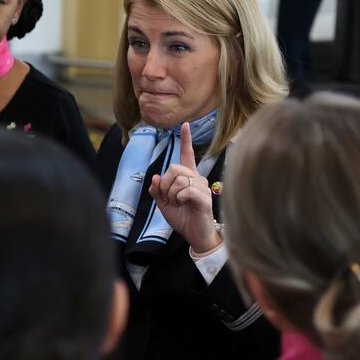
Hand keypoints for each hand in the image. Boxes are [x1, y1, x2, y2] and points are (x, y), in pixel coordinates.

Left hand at [149, 122, 220, 252]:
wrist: (195, 235)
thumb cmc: (182, 217)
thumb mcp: (163, 204)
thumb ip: (157, 190)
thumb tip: (155, 177)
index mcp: (188, 178)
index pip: (187, 155)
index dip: (186, 140)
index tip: (185, 124)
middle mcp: (197, 178)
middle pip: (174, 168)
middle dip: (165, 184)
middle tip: (169, 198)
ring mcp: (203, 187)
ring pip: (178, 180)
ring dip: (171, 194)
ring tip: (178, 204)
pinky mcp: (205, 198)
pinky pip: (185, 191)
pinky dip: (178, 199)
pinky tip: (184, 205)